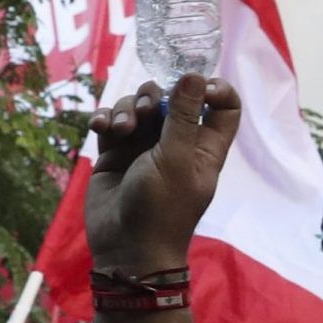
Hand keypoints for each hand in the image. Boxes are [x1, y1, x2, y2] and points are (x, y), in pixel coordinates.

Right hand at [86, 74, 242, 275]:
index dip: (212, 88)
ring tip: (119, 130)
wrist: (126, 248)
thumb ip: (183, 116)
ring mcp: (144, 147)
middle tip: (144, 112)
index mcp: (204, 146)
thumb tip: (194, 75)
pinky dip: (106, 119)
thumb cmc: (161, 209)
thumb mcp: (175, 159)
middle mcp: (176, 142)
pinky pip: (112, 122)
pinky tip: (100, 127)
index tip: (192, 84)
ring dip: (126, 109)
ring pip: (137, 107)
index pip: (222, 106)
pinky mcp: (116, 153)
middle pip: (170, 97)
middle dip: (153, 96)